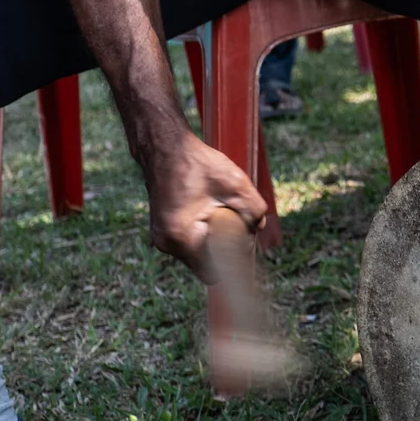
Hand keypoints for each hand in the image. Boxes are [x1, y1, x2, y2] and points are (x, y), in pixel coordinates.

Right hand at [143, 132, 267, 281]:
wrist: (165, 148)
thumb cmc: (198, 163)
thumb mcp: (235, 183)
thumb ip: (254, 210)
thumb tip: (258, 229)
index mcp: (181, 237)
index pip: (212, 272)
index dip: (233, 263)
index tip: (246, 248)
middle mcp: (167, 243)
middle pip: (205, 266)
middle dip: (224, 252)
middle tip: (240, 229)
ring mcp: (161, 238)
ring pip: (197, 256)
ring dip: (213, 243)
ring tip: (222, 216)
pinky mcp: (163, 231)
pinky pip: (189, 244)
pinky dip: (202, 235)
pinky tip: (210, 214)